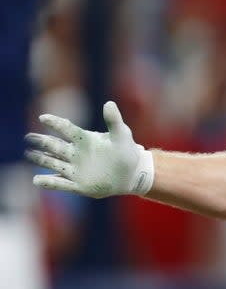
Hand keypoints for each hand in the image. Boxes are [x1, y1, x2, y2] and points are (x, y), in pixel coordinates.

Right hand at [25, 100, 154, 196]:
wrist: (133, 175)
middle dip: (41, 141)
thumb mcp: (122, 135)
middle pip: (54, 146)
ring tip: (29, 154)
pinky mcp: (79, 185)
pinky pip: (60, 183)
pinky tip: (36, 180)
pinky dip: (49, 182)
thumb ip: (114, 121)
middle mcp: (76, 154)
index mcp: (85, 140)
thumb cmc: (127, 152)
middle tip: (29, 137)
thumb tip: (109, 103)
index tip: (43, 117)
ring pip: (53, 163)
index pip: (67, 129)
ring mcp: (76, 170)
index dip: (55, 123)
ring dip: (41, 159)